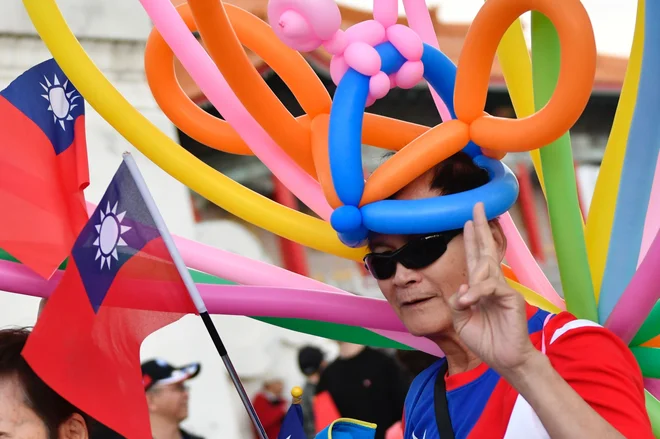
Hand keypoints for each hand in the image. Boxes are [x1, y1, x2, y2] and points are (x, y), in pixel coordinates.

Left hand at [449, 203, 538, 375]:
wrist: (504, 360)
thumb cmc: (485, 339)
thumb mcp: (461, 319)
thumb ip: (457, 301)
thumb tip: (462, 287)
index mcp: (480, 287)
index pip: (476, 258)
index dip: (471, 240)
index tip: (465, 222)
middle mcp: (493, 283)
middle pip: (486, 250)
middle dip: (480, 227)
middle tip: (476, 205)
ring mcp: (503, 289)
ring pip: (486, 264)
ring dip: (475, 248)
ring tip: (468, 231)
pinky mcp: (511, 298)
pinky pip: (490, 287)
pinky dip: (476, 292)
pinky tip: (468, 301)